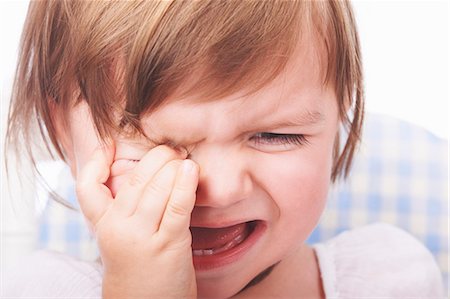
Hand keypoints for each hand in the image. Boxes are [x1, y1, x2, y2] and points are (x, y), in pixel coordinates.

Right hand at [76, 143, 197, 298]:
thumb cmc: (137, 267)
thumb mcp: (121, 237)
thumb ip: (126, 209)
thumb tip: (146, 173)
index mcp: (103, 226)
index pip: (87, 188)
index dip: (94, 162)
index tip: (108, 144)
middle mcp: (118, 228)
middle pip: (133, 180)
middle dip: (155, 158)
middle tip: (171, 150)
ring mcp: (143, 237)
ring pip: (156, 188)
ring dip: (173, 166)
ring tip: (183, 158)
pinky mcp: (168, 244)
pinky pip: (178, 207)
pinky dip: (185, 185)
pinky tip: (192, 171)